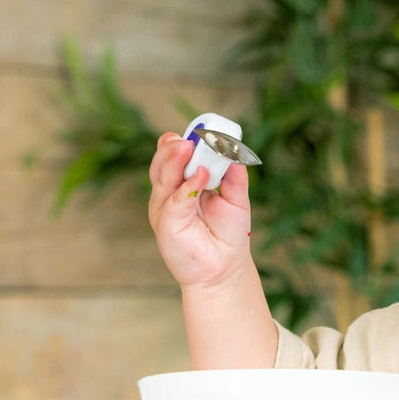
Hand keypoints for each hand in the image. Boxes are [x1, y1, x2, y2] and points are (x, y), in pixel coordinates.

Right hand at [147, 131, 253, 288]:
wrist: (224, 268)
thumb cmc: (227, 234)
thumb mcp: (235, 197)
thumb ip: (233, 174)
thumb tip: (233, 150)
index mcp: (182, 183)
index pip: (173, 157)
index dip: (178, 143)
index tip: (193, 132)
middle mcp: (169, 194)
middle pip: (163, 163)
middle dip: (172, 148)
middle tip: (187, 138)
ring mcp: (164, 208)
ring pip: (162, 177)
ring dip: (174, 160)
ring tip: (188, 147)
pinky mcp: (166, 224)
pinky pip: (175, 201)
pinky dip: (187, 186)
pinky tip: (202, 176)